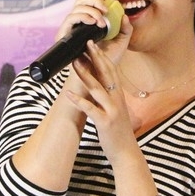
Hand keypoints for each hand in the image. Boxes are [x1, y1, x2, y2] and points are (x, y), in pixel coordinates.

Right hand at [58, 0, 131, 90]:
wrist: (95, 77)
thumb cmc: (107, 61)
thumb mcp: (121, 43)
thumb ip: (125, 29)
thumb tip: (124, 15)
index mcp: (90, 22)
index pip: (91, 2)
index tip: (110, 6)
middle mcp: (79, 23)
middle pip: (81, 0)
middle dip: (94, 1)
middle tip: (106, 10)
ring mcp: (71, 28)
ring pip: (77, 7)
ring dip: (91, 10)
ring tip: (101, 22)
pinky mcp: (63, 35)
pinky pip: (70, 18)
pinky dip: (83, 17)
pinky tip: (93, 23)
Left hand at [65, 40, 137, 161]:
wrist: (126, 152)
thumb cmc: (117, 131)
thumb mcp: (115, 109)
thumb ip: (109, 96)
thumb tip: (98, 84)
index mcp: (118, 95)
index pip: (111, 71)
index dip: (102, 56)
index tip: (92, 44)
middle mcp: (117, 100)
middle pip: (106, 74)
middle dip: (96, 58)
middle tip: (86, 43)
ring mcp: (112, 110)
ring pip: (97, 89)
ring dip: (85, 74)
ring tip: (74, 62)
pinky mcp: (105, 122)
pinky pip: (90, 109)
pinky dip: (79, 101)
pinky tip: (68, 94)